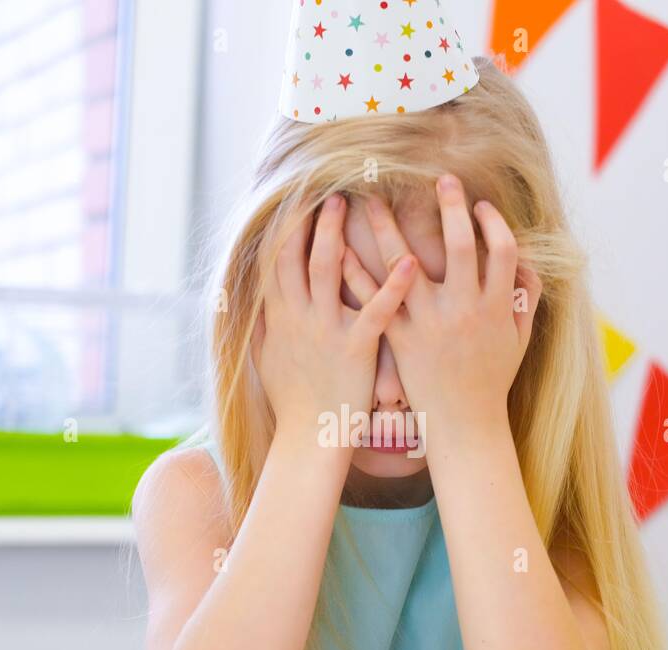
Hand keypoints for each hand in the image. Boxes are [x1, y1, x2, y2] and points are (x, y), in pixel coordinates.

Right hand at [252, 194, 418, 445]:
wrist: (309, 440)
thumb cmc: (293, 402)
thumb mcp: (267, 358)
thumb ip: (266, 323)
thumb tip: (258, 296)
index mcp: (280, 317)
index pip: (277, 260)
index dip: (285, 227)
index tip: (294, 199)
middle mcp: (298, 317)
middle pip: (300, 255)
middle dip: (313, 220)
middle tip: (329, 190)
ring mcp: (325, 331)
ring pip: (329, 270)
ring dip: (340, 234)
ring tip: (357, 203)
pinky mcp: (355, 348)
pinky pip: (375, 310)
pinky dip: (392, 284)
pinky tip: (409, 260)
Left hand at [363, 176, 540, 436]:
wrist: (463, 425)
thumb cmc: (491, 380)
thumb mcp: (519, 339)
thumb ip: (526, 297)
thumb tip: (526, 261)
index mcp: (496, 307)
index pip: (502, 251)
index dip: (494, 223)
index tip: (482, 206)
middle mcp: (463, 311)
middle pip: (459, 246)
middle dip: (452, 207)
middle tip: (442, 179)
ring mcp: (428, 323)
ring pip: (404, 265)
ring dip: (387, 227)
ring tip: (371, 200)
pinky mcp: (399, 339)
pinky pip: (374, 299)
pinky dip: (355, 272)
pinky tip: (340, 248)